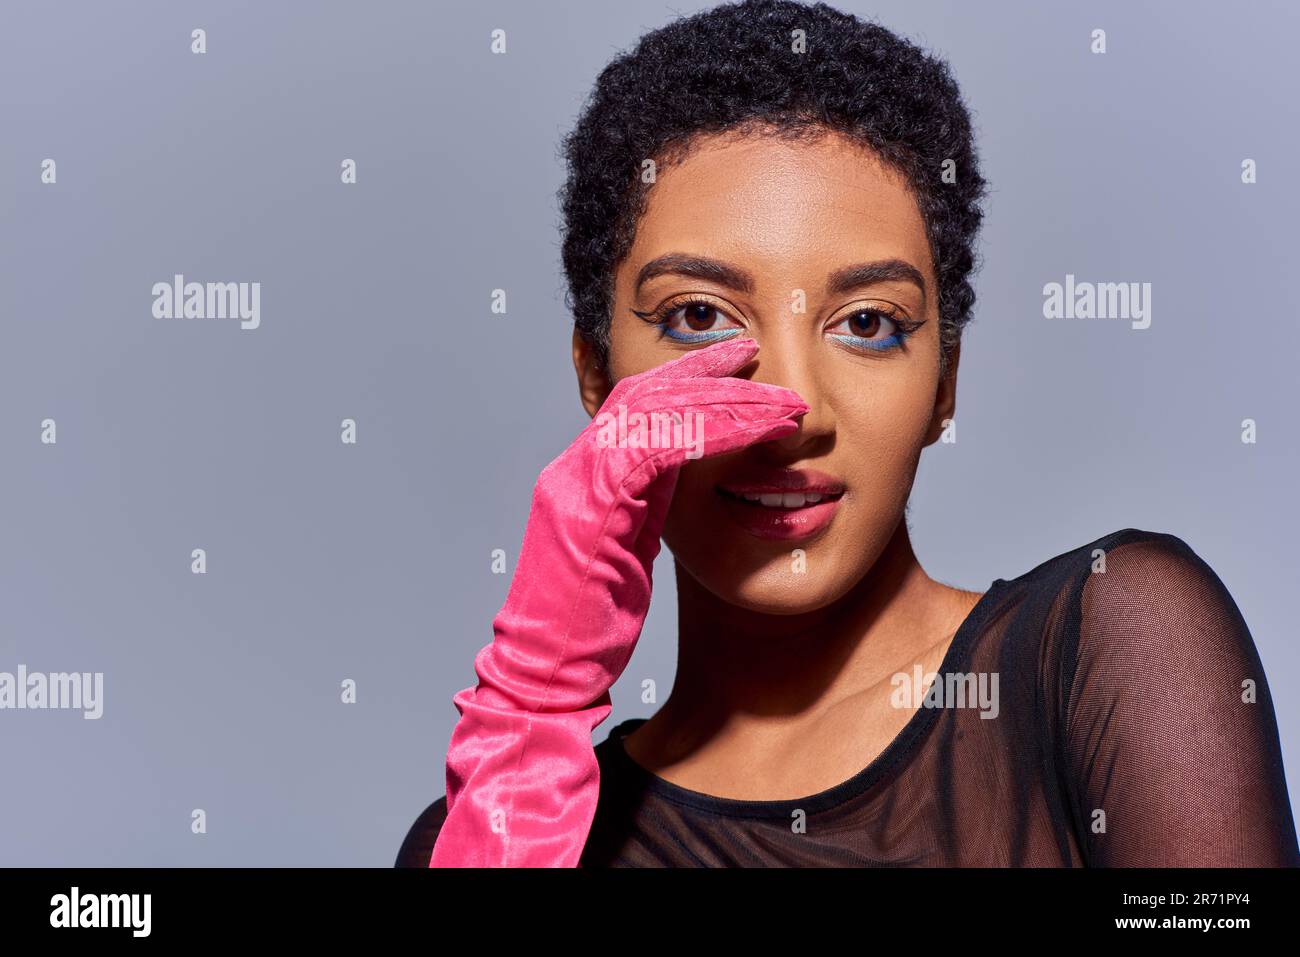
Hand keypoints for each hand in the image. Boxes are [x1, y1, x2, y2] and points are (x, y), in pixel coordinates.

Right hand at [430, 337, 806, 866]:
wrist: (543, 676)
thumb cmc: (587, 628)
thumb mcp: (624, 552)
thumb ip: (647, 506)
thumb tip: (689, 477)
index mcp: (584, 478)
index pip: (634, 406)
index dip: (685, 378)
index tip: (735, 364)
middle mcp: (574, 470)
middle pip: (642, 394)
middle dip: (703, 371)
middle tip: (753, 354)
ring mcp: (577, 486)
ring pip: (652, 413)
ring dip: (720, 401)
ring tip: (771, 399)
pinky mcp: (590, 511)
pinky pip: (655, 451)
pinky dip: (707, 434)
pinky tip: (749, 431)